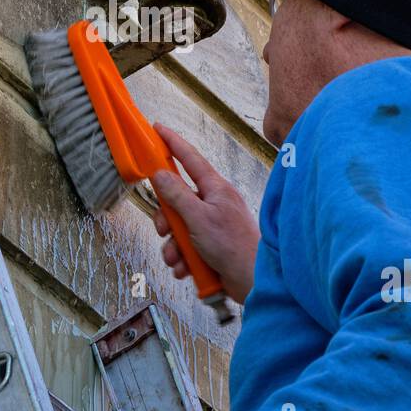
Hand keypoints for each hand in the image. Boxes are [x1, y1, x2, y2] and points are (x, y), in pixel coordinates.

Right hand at [150, 123, 260, 304]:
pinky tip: (187, 269)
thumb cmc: (233, 246)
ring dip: (173, 246)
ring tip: (179, 259)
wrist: (253, 281)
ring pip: (178, 228)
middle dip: (166, 220)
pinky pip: (185, 247)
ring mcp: (211, 225)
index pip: (190, 158)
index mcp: (215, 189)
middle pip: (177, 200)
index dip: (172, 143)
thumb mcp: (198, 217)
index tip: (157, 130)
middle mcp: (213, 203)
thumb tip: (160, 174)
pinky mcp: (209, 246)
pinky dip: (182, 259)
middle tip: (165, 230)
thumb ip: (177, 194)